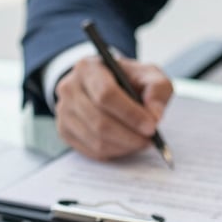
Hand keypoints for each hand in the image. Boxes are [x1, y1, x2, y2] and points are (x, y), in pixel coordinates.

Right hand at [54, 56, 172, 159]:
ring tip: (141, 142)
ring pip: (95, 139)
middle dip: (129, 135)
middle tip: (150, 140)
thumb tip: (154, 116)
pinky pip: (91, 150)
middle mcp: (69, 88)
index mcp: (88, 68)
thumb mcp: (148, 75)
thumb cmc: (128, 80)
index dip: (130, 114)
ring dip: (123, 146)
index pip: (106, 94)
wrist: (105, 85)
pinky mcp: (65, 130)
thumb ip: (157, 90)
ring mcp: (63, 111)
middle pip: (99, 120)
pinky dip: (113, 152)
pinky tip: (126, 145)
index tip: (151, 127)